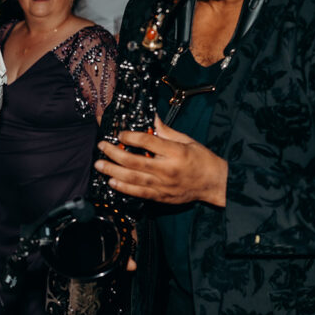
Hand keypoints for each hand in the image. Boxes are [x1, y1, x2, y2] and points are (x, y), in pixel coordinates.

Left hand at [94, 115, 226, 205]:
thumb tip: (151, 118)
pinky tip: (112, 182)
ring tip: (99, 165)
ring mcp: (164, 185)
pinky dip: (124, 188)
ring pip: (133, 178)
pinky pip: (139, 193)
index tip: (120, 133)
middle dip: (114, 153)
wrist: (215, 184)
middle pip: (135, 162)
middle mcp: (167, 169)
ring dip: (113, 171)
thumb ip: (166, 131)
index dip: (131, 137)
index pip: (148, 142)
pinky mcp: (162, 197)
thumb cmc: (202, 160)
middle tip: (101, 146)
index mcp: (176, 152)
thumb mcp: (187, 140)